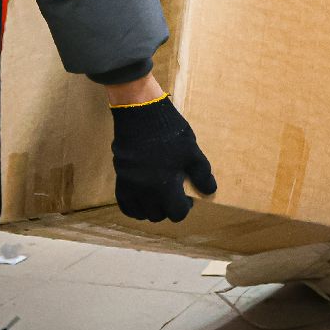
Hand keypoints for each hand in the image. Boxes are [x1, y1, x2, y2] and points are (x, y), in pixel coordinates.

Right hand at [110, 94, 216, 222]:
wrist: (141, 114)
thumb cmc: (169, 133)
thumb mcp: (192, 151)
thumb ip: (201, 174)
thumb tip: (210, 191)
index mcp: (165, 187)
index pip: (177, 213)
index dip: (185, 207)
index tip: (188, 196)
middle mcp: (146, 192)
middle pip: (158, 215)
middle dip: (168, 208)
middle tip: (174, 194)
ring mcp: (130, 186)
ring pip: (141, 212)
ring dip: (151, 209)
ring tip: (159, 196)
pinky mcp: (120, 178)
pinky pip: (124, 204)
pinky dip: (134, 206)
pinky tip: (142, 198)